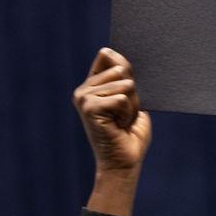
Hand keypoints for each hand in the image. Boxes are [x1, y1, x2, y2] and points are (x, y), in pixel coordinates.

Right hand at [73, 48, 151, 215]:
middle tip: (123, 117)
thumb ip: (123, 74)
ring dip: (130, 107)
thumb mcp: (131, 98)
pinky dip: (127, 115)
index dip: (126, 74)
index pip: (109, 56)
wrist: (124, 164)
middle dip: (132, 96)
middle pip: (121, 70)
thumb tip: (108, 51)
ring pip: (123, 85)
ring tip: (120, 123)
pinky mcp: (89, 107)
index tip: (125, 99)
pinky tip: (118, 127)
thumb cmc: (130, 136)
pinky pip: (121, 99)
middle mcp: (84, 90)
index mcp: (91, 86)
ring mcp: (84, 97)